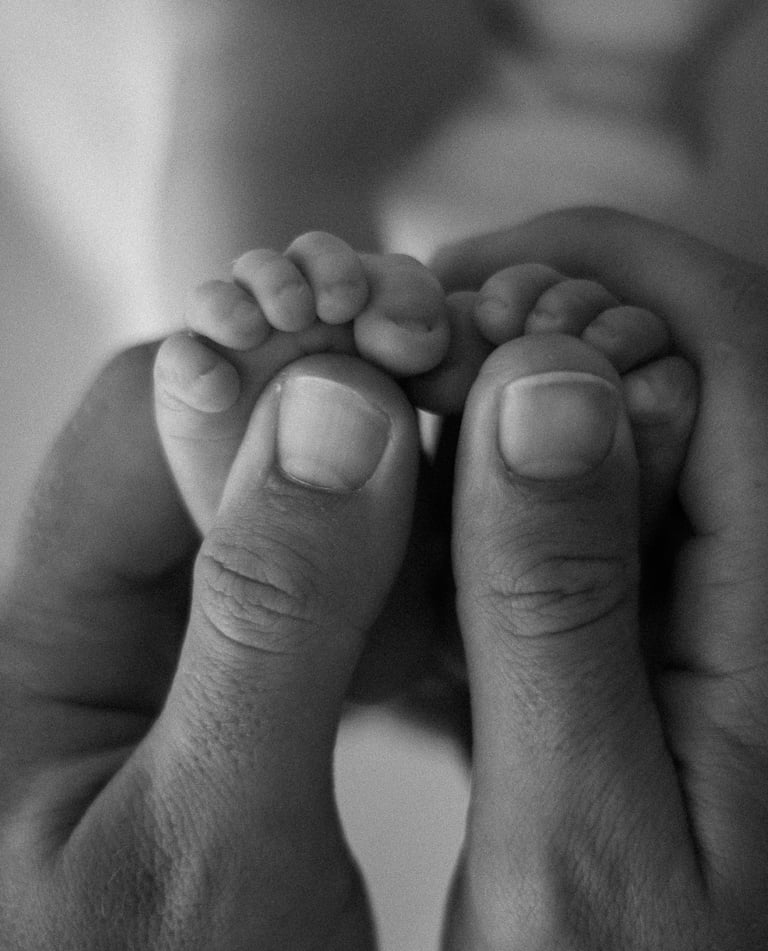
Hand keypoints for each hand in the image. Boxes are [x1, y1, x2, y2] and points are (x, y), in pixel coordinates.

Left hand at [0, 345, 419, 949]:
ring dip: (382, 491)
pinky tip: (453, 595)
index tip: (409, 367)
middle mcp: (92, 635)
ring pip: (278, 512)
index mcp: (28, 651)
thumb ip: (271, 623)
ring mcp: (174, 662)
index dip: (277, 374)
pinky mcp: (240, 697)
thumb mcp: (217, 849)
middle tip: (461, 397)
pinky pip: (317, 591)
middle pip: (213, 445)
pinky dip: (393, 575)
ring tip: (477, 491)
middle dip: (343, 413)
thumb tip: (340, 414)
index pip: (143, 420)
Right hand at [433, 208, 767, 947]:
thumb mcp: (573, 829)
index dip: (598, 277)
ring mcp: (713, 617)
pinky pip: (584, 530)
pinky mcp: (659, 647)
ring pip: (621, 448)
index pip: (731, 348)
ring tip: (403, 449)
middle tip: (412, 359)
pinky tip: (428, 554)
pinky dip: (499, 510)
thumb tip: (530, 395)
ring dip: (503, 423)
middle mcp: (761, 596)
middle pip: (679, 373)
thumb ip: (553, 606)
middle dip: (538, 335)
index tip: (459, 288)